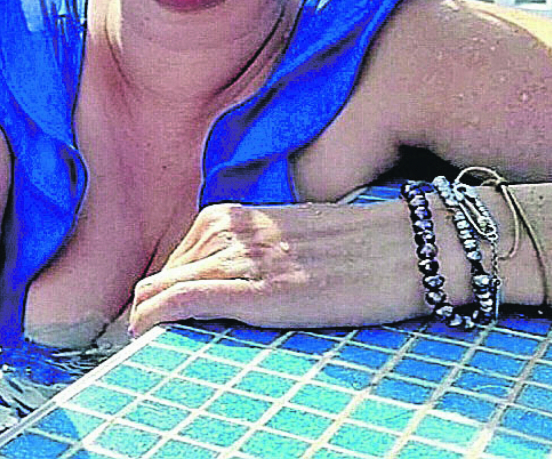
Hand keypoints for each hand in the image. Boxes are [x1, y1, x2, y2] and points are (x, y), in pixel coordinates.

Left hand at [129, 201, 424, 336]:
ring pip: (168, 282)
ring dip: (147, 310)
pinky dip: (157, 314)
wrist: (411, 246)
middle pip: (170, 268)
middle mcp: (237, 230)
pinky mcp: (261, 289)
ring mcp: (247, 258)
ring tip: (140, 335)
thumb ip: (262, 247)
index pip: (185, 251)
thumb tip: (239, 276)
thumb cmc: (364, 246)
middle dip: (152, 299)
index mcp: (245, 215)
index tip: (158, 310)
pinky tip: (142, 331)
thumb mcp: (299, 237)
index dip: (167, 284)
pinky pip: (189, 297)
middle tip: (143, 331)